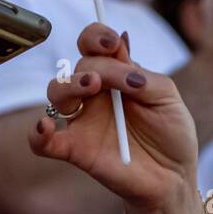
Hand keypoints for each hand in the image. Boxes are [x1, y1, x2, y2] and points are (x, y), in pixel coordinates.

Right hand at [29, 23, 198, 209]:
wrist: (174, 177)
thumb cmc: (172, 134)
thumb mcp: (167, 97)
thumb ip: (143, 75)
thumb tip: (120, 48)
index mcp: (117, 76)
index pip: (94, 45)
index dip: (96, 36)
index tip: (111, 42)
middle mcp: (95, 94)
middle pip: (77, 65)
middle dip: (92, 63)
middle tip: (107, 75)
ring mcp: (83, 121)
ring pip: (56, 93)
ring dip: (69, 84)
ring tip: (92, 86)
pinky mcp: (76, 150)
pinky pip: (43, 142)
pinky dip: (37, 134)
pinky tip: (45, 127)